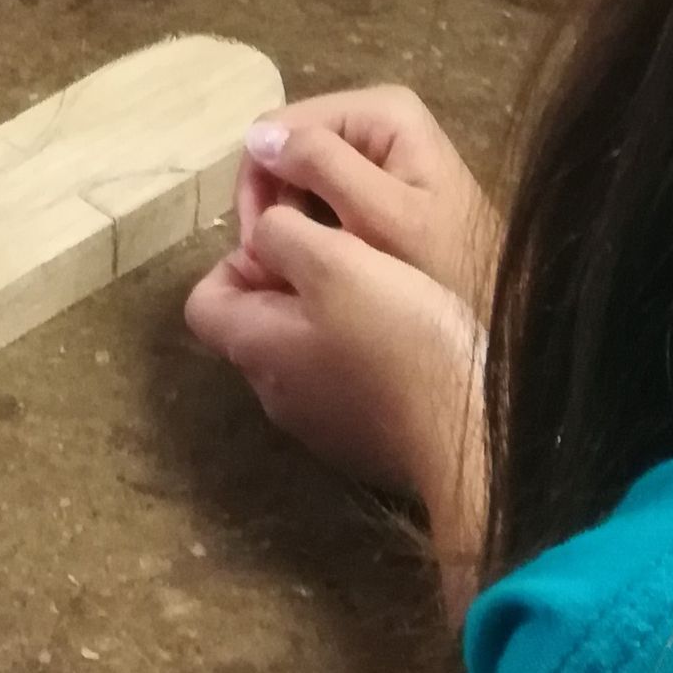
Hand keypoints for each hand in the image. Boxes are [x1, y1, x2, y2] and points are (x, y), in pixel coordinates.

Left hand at [187, 200, 485, 542]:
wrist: (468, 430)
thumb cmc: (396, 335)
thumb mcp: (335, 260)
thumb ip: (284, 235)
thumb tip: (263, 233)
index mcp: (255, 349)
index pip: (203, 303)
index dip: (234, 259)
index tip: (287, 236)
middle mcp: (275, 395)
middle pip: (255, 325)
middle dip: (285, 281)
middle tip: (339, 251)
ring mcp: (319, 425)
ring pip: (300, 353)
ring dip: (324, 316)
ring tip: (376, 286)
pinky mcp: (363, 440)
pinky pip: (340, 382)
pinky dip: (356, 351)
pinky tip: (401, 335)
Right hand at [236, 88, 499, 319]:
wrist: (502, 304)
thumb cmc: (448, 264)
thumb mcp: (383, 217)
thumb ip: (324, 168)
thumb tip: (258, 135)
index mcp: (380, 111)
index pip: (279, 127)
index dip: (261, 182)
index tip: (261, 246)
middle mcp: (376, 117)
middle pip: (289, 148)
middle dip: (277, 202)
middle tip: (279, 266)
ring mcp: (379, 149)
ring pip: (302, 175)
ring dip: (293, 219)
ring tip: (304, 267)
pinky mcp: (379, 180)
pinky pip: (323, 194)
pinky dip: (313, 226)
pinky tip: (324, 260)